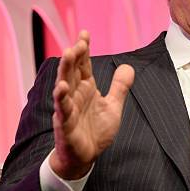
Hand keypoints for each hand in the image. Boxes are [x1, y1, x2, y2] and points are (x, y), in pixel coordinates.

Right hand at [49, 30, 134, 179]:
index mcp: (86, 89)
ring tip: (68, 54)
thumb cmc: (95, 131)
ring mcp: (68, 108)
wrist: (85, 158)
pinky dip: (61, 98)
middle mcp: (75, 95)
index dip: (84, 50)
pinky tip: (61, 88)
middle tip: (78, 41)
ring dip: (65, 70)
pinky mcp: (65, 123)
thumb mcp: (113, 106)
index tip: (85, 33)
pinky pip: (62, 109)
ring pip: (64, 85)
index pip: (83, 65)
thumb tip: (128, 66)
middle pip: (72, 71)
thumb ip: (119, 87)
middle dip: (74, 55)